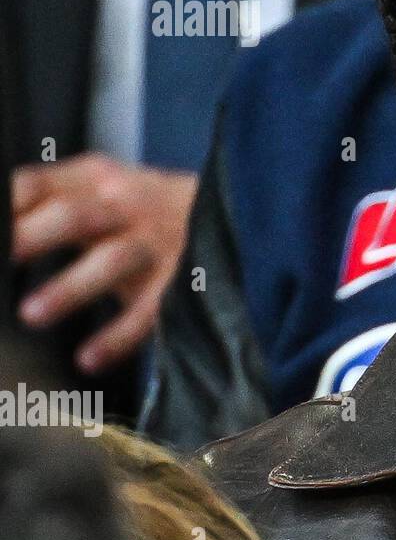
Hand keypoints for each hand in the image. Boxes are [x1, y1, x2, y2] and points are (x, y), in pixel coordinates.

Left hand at [11, 154, 198, 373]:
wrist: (228, 211)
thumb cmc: (138, 210)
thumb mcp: (95, 189)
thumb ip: (43, 202)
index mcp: (91, 180)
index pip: (34, 187)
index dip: (4, 208)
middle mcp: (124, 208)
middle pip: (72, 217)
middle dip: (30, 238)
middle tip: (1, 258)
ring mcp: (155, 245)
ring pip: (112, 261)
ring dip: (70, 288)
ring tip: (31, 314)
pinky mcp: (180, 282)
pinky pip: (150, 311)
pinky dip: (119, 336)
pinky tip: (89, 359)